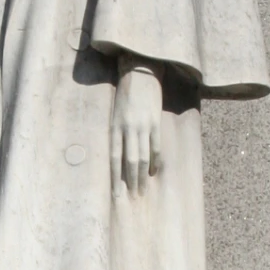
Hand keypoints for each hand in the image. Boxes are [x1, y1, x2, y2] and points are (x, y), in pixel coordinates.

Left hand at [112, 61, 161, 196]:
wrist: (140, 72)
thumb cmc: (125, 94)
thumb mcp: (115, 113)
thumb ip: (118, 134)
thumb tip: (120, 158)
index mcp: (115, 127)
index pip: (114, 159)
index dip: (116, 179)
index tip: (116, 196)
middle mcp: (128, 129)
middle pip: (130, 162)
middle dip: (132, 182)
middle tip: (133, 198)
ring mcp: (143, 126)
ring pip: (143, 158)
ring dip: (143, 176)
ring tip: (143, 190)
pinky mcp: (156, 123)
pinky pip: (156, 147)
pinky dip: (155, 161)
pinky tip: (153, 172)